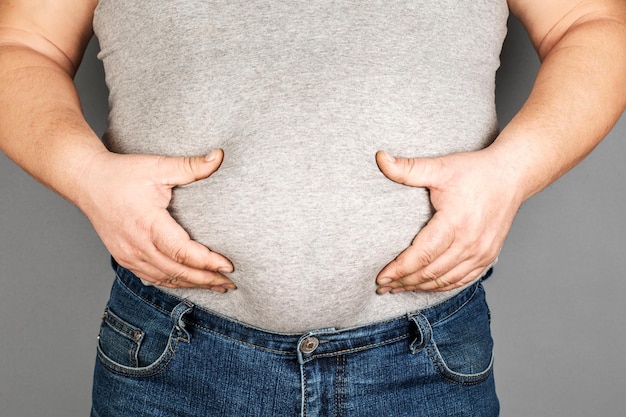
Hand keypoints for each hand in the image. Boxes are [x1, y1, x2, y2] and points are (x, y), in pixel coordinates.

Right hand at [77, 149, 234, 291]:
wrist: (86, 181)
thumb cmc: (121, 173)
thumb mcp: (157, 166)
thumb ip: (190, 166)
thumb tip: (219, 157)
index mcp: (148, 224)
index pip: (183, 252)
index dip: (207, 262)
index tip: (228, 266)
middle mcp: (137, 245)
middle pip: (178, 272)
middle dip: (207, 279)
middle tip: (230, 283)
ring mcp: (128, 255)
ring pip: (166, 279)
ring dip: (192, 284)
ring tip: (217, 286)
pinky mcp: (124, 258)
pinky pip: (152, 278)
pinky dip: (173, 283)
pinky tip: (189, 284)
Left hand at [374, 148, 522, 292]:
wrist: (512, 175)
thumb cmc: (475, 171)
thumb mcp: (440, 167)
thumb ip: (408, 168)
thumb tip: (379, 158)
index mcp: (455, 222)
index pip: (422, 255)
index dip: (399, 269)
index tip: (380, 278)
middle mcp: (470, 242)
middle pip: (430, 272)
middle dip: (403, 282)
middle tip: (382, 287)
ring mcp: (481, 253)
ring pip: (445, 280)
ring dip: (419, 287)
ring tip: (397, 289)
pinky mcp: (487, 256)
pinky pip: (461, 280)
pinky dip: (441, 287)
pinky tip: (424, 287)